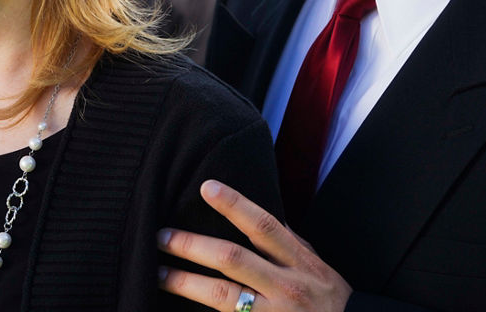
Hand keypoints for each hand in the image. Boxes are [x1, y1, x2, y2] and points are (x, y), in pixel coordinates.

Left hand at [157, 180, 351, 311]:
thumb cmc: (328, 297)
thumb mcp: (315, 263)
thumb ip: (285, 241)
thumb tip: (251, 213)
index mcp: (299, 261)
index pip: (264, 226)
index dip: (236, 204)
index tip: (207, 187)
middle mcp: (286, 286)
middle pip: (232, 260)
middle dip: (192, 246)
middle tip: (160, 235)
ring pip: (223, 296)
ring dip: (185, 283)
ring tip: (157, 273)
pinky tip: (178, 309)